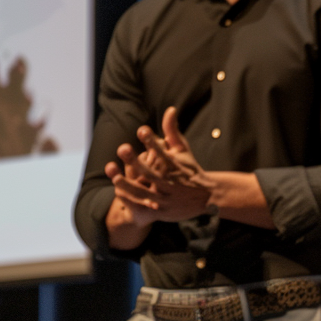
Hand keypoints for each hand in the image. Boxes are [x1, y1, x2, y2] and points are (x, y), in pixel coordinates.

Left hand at [104, 107, 210, 222]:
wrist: (206, 196)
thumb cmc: (189, 168)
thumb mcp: (182, 149)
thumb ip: (172, 130)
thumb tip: (170, 108)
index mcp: (176, 166)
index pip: (163, 152)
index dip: (153, 141)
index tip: (141, 129)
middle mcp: (171, 182)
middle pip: (151, 172)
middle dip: (135, 161)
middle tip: (122, 148)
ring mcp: (166, 198)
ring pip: (144, 192)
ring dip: (129, 185)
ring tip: (115, 176)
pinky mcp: (162, 211)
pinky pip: (143, 206)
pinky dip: (131, 201)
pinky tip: (118, 192)